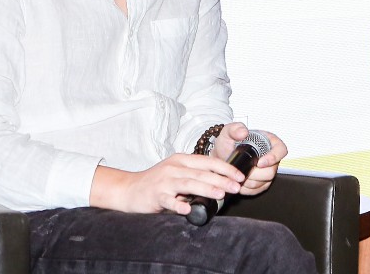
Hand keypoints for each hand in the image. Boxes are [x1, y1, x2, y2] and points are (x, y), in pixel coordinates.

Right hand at [90, 153, 243, 214]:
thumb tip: (221, 184)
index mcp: (182, 160)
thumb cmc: (157, 182)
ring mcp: (164, 181)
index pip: (208, 161)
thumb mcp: (177, 172)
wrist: (129, 189)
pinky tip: (187, 209)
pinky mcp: (155, 195)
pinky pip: (168, 200)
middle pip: (202, 173)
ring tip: (221, 194)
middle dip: (222, 179)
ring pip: (189, 184)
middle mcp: (174, 167)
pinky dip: (178, 204)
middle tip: (237, 187)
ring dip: (206, 188)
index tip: (240, 176)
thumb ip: (195, 176)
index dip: (226, 168)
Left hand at [213, 122, 287, 196]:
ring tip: (239, 175)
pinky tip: (239, 182)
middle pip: (272, 170)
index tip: (260, 162)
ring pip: (265, 182)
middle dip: (257, 173)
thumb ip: (235, 129)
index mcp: (269, 143)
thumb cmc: (229, 143)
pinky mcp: (261, 183)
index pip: (281, 150)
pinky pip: (258, 189)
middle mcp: (271, 158)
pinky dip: (248, 188)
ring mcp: (267, 171)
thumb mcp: (229, 132)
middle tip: (243, 171)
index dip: (273, 158)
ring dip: (251, 181)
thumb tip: (243, 132)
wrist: (222, 157)